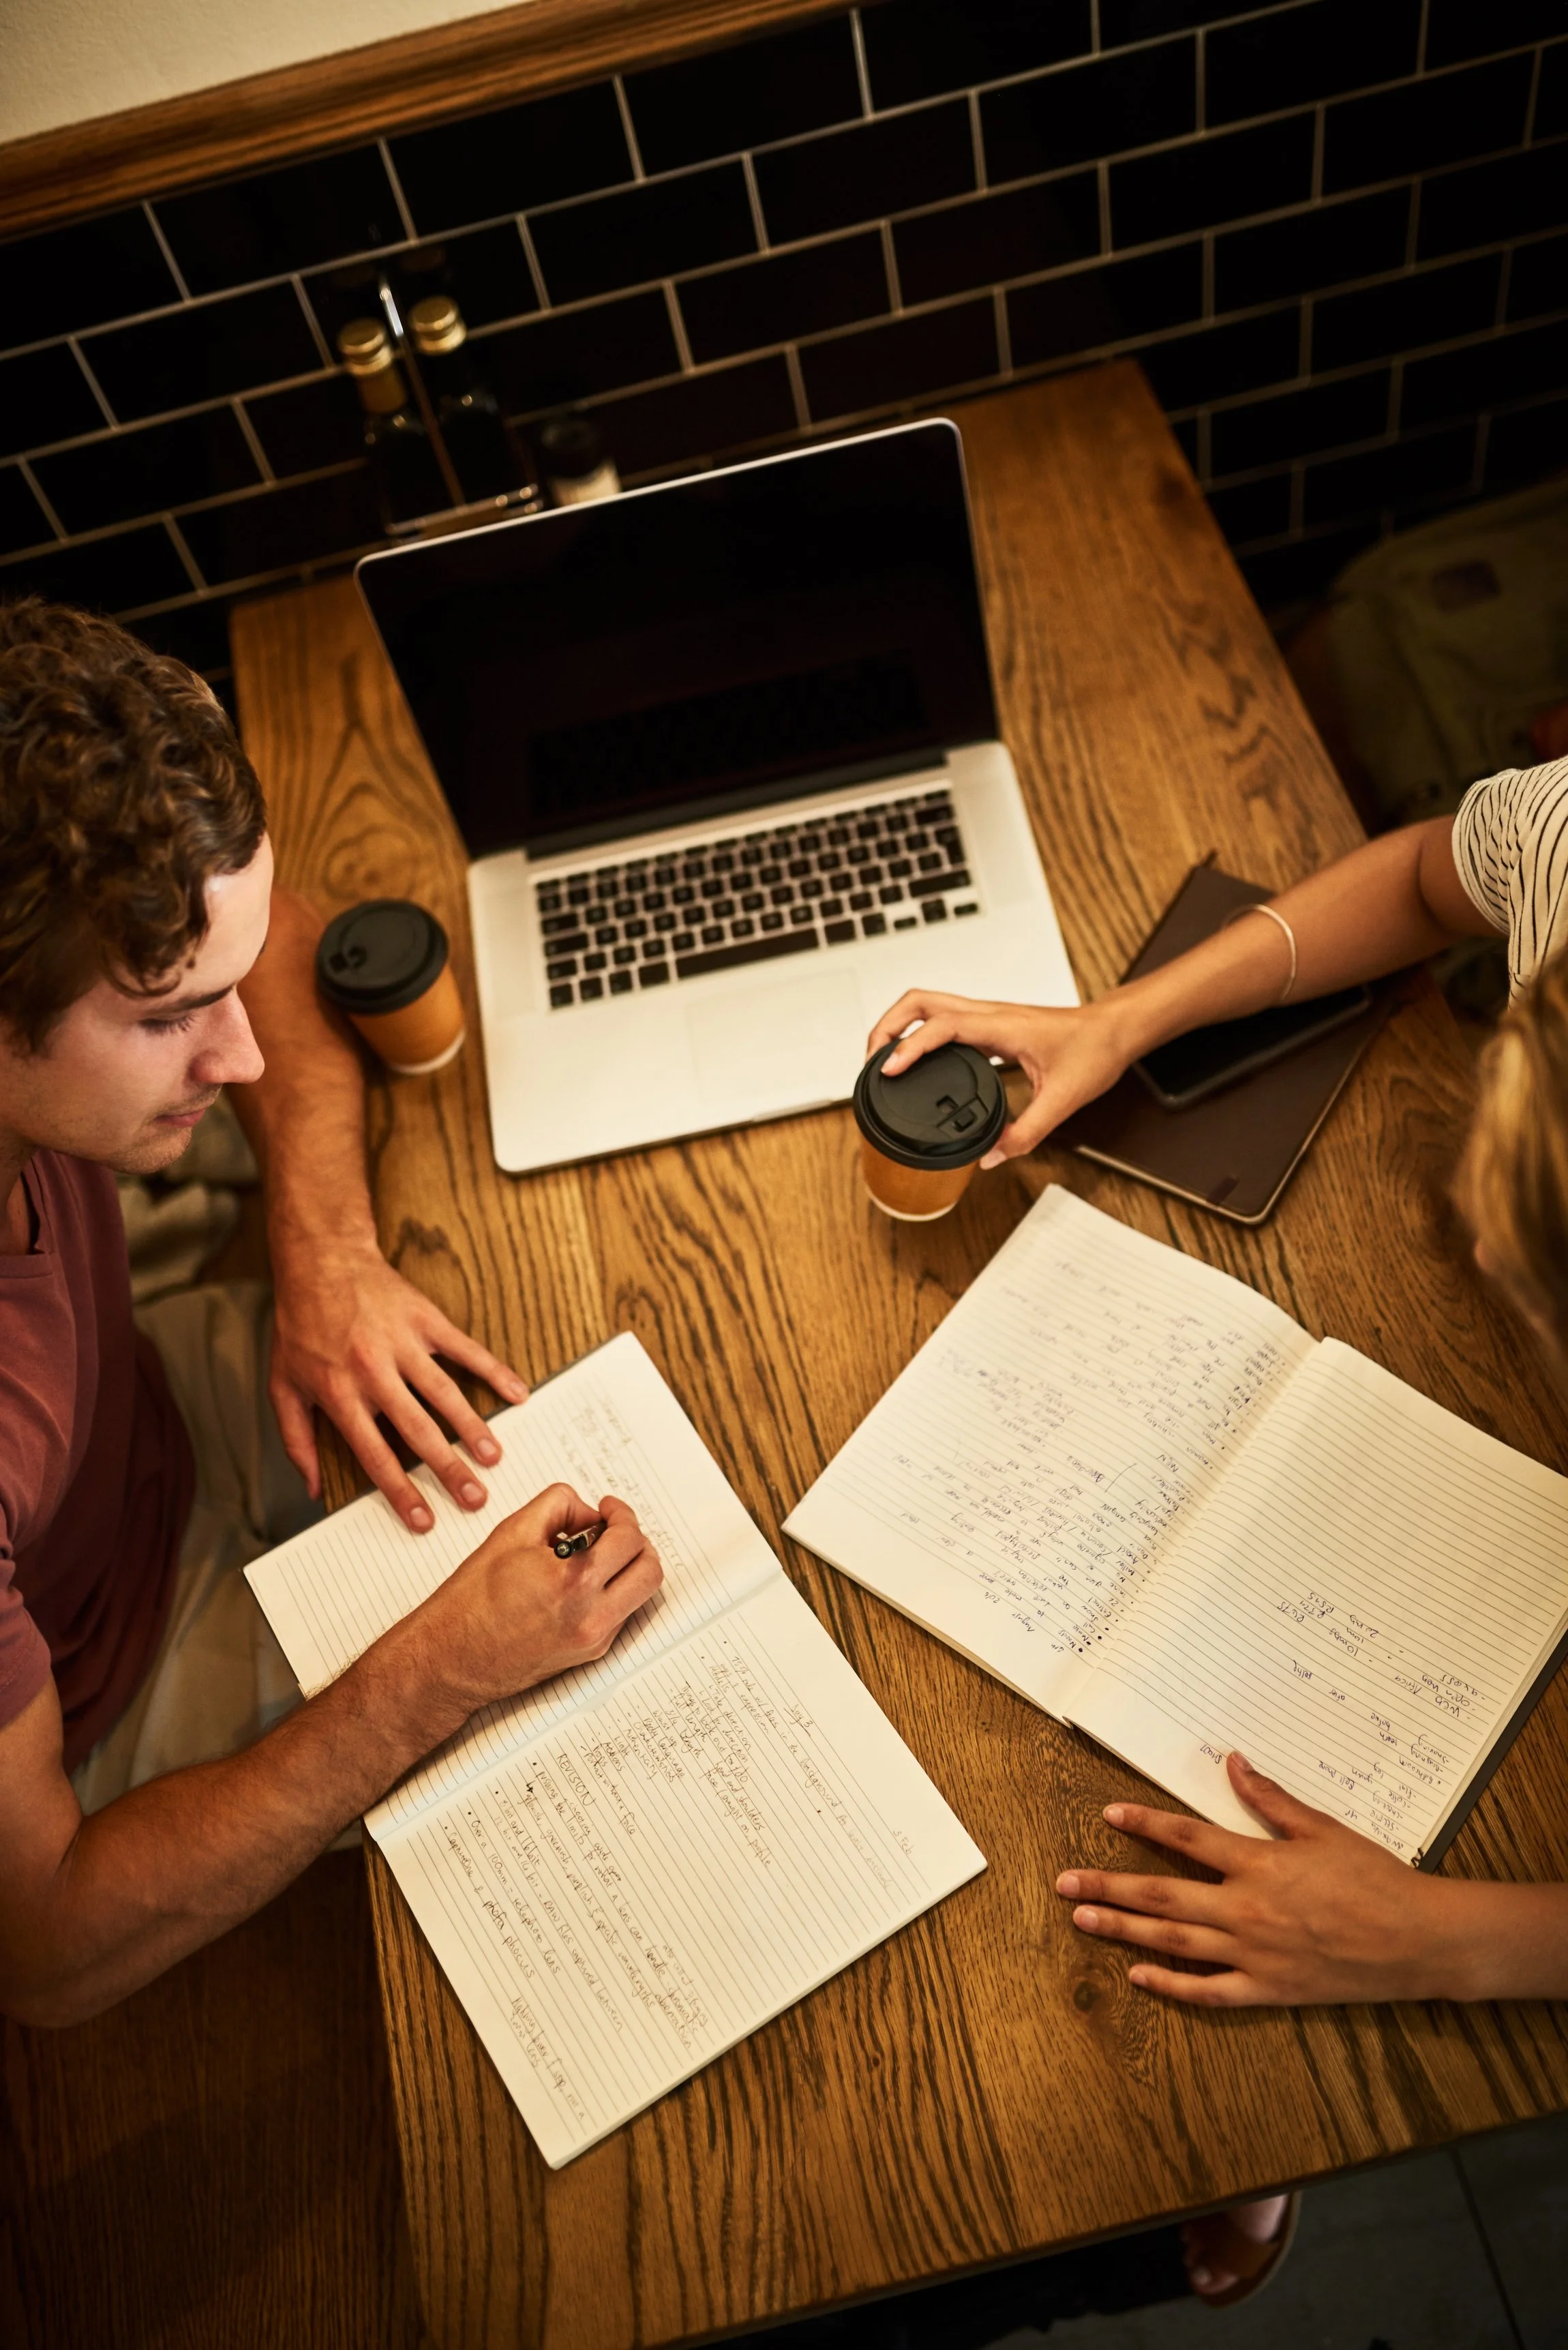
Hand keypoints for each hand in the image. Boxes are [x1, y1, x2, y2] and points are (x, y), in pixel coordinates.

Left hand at [269, 1236, 527, 1531]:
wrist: (320, 1261)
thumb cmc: (300, 1327)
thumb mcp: (282, 1386)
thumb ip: (296, 1440)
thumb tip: (311, 1489)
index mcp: (340, 1393)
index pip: (374, 1454)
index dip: (401, 1490)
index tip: (424, 1520)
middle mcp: (373, 1371)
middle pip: (417, 1430)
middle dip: (448, 1468)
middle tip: (474, 1499)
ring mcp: (403, 1343)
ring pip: (444, 1393)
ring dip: (473, 1427)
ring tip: (494, 1456)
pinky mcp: (425, 1319)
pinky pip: (466, 1349)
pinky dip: (493, 1371)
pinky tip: (517, 1392)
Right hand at [422, 1486, 661, 1708]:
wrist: (452, 1657)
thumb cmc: (472, 1601)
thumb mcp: (512, 1531)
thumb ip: (559, 1506)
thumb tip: (587, 1513)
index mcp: (575, 1582)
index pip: (628, 1538)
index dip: (621, 1514)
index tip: (608, 1508)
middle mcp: (592, 1617)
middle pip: (649, 1570)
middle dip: (636, 1541)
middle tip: (612, 1528)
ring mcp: (594, 1641)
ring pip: (640, 1595)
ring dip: (629, 1566)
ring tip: (596, 1553)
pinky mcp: (589, 1655)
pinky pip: (620, 1614)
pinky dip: (613, 1589)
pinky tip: (581, 1580)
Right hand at [865, 991, 1135, 1164]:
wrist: (1113, 1030)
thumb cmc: (1094, 1051)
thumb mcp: (1063, 1100)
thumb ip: (1026, 1133)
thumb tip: (990, 1158)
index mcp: (1002, 1026)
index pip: (942, 1025)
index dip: (909, 1046)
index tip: (887, 1068)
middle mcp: (989, 1014)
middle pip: (919, 1001)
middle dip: (886, 1025)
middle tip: (871, 1062)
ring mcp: (986, 1016)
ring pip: (927, 1005)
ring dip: (897, 1026)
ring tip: (881, 1061)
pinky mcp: (988, 1025)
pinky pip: (941, 1020)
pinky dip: (917, 1035)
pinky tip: (915, 1062)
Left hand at [1055, 1752, 1468, 2005]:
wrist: (1417, 1941)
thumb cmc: (1374, 1879)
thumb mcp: (1322, 1829)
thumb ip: (1271, 1800)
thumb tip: (1234, 1763)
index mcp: (1258, 1864)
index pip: (1186, 1837)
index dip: (1144, 1824)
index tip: (1108, 1815)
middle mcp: (1246, 1910)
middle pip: (1162, 1895)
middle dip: (1108, 1886)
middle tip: (1063, 1883)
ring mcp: (1254, 1954)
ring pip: (1173, 1941)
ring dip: (1124, 1929)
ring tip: (1083, 1919)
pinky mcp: (1268, 1990)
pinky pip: (1209, 1992)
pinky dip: (1171, 1986)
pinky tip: (1140, 1976)